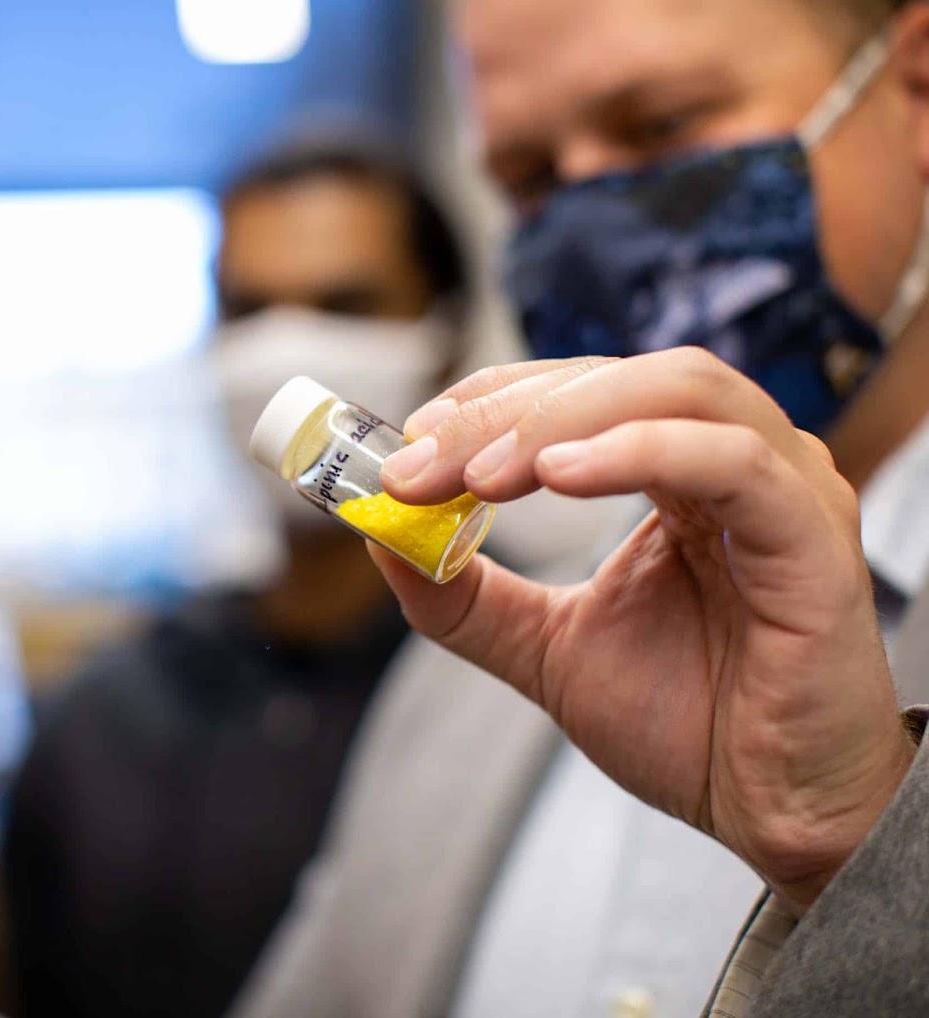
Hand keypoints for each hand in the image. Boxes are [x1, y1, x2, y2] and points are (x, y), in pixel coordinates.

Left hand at [377, 349, 917, 910]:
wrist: (773, 814)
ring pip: (676, 391)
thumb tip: (380, 537)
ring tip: (481, 475)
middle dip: (503, 413)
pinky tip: (565, 475)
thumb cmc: (687, 723)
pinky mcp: (814, 536)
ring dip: (561, 421)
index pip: (578, 389)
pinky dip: (642, 451)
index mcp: (676, 470)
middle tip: (420, 466)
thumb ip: (465, 596)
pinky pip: (733, 461)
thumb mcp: (545, 648)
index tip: (409, 440)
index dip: (489, 399)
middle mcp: (735, 459)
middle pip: (615, 379)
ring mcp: (784, 488)